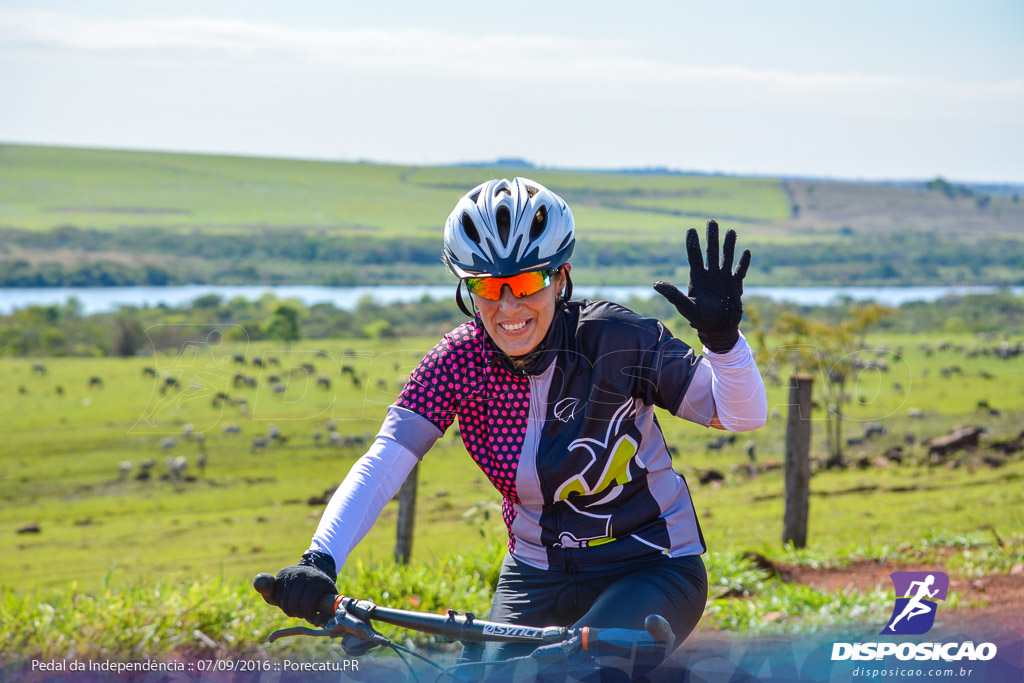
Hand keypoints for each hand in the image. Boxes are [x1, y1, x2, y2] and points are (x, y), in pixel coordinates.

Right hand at [272, 552, 337, 625]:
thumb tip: (317, 624)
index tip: (311, 618)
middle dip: (298, 614)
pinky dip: (281, 604)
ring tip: (297, 611)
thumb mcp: (331, 595)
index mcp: (316, 580)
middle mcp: (302, 575)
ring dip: (289, 611)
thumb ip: (328, 610)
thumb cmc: (322, 587)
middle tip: (303, 615)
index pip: (307, 602)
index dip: (308, 614)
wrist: (313, 569)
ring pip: (283, 600)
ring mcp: (290, 574)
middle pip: (293, 603)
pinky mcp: (281, 575)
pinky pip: (276, 595)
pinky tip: (289, 605)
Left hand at [654, 220, 750, 352]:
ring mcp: (723, 279)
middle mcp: (710, 275)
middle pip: (711, 252)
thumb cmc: (699, 318)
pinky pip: (740, 271)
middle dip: (712, 237)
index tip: (691, 230)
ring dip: (729, 245)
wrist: (717, 329)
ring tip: (731, 230)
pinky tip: (746, 251)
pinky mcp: (735, 285)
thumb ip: (673, 294)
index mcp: (697, 278)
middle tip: (712, 221)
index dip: (693, 244)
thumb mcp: (686, 306)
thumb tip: (656, 284)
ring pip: (726, 257)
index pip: (694, 257)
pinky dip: (743, 263)